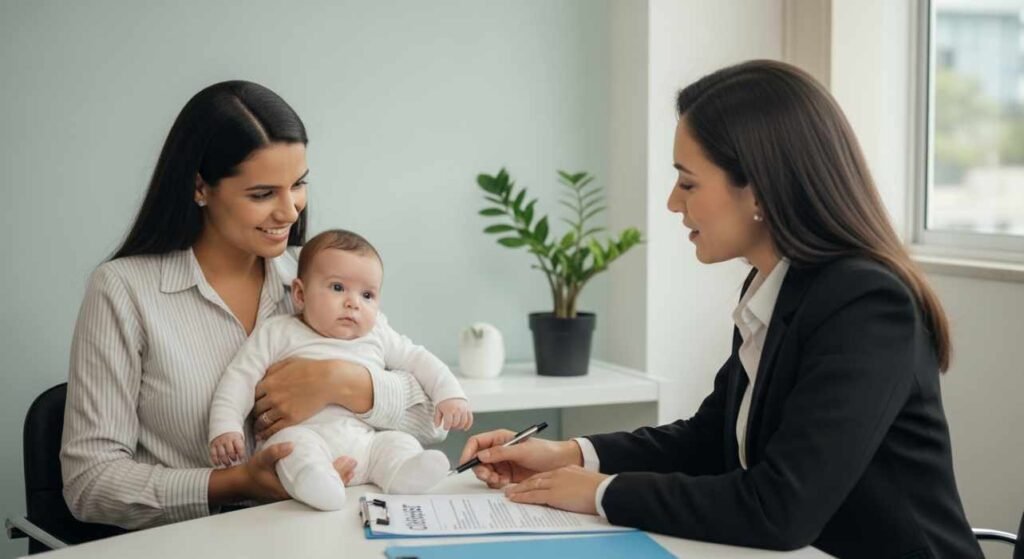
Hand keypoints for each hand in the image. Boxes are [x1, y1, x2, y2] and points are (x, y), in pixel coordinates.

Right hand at [209, 432, 245, 467]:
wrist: (222, 428)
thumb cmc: (233, 438)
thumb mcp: (239, 439)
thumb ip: (240, 447)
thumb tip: (242, 459)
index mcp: (235, 438)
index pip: (240, 447)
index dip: (242, 455)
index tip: (243, 461)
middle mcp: (227, 440)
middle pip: (230, 451)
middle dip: (233, 458)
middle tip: (234, 461)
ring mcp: (219, 443)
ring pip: (222, 454)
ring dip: (225, 461)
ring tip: (228, 464)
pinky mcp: (213, 445)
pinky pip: (213, 455)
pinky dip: (216, 461)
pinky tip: (218, 464)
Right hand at [235, 443, 359, 502]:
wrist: (244, 481)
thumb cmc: (254, 471)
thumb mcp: (261, 459)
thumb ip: (275, 453)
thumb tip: (291, 446)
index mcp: (291, 490)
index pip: (319, 486)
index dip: (334, 476)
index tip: (345, 464)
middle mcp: (297, 494)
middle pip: (324, 489)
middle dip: (341, 477)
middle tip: (353, 464)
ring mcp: (298, 493)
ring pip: (322, 489)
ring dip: (336, 478)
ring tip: (351, 469)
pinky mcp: (297, 488)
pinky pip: (316, 486)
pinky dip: (328, 478)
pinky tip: (336, 471)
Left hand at [253, 358, 368, 440]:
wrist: (328, 380)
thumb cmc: (310, 368)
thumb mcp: (288, 363)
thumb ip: (272, 370)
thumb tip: (263, 376)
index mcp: (269, 382)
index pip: (253, 395)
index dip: (254, 399)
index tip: (256, 403)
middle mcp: (272, 397)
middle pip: (256, 409)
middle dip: (256, 413)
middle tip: (256, 417)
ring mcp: (281, 409)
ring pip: (262, 421)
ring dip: (258, 425)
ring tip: (258, 429)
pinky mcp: (291, 419)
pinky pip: (273, 429)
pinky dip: (266, 433)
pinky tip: (264, 436)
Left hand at [434, 398, 472, 430]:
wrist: (451, 392)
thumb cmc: (443, 402)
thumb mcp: (438, 409)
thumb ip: (437, 418)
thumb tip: (437, 426)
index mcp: (449, 409)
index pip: (448, 422)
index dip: (446, 427)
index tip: (445, 427)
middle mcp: (457, 409)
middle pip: (456, 423)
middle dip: (452, 427)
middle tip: (450, 425)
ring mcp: (464, 409)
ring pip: (463, 422)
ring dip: (459, 426)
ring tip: (455, 426)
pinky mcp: (468, 409)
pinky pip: (470, 419)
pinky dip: (468, 425)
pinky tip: (464, 428)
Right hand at [459, 429, 582, 488]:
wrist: (559, 464)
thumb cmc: (545, 451)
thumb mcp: (523, 450)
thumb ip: (501, 452)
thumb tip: (481, 455)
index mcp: (500, 438)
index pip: (476, 442)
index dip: (468, 452)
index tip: (466, 462)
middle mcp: (498, 450)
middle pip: (477, 459)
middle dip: (480, 469)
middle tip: (488, 475)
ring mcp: (502, 463)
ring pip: (484, 471)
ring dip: (488, 477)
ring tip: (499, 480)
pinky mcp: (507, 475)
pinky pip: (493, 480)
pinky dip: (495, 483)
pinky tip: (505, 483)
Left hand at [504, 466, 607, 514]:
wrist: (604, 490)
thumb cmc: (599, 488)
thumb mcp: (584, 480)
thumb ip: (574, 481)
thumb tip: (570, 489)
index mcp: (565, 470)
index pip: (544, 474)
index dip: (532, 479)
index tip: (524, 483)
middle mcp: (557, 474)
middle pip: (535, 478)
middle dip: (521, 484)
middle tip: (511, 488)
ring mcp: (555, 484)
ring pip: (531, 485)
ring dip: (518, 490)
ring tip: (508, 494)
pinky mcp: (554, 494)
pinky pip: (534, 496)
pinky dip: (522, 497)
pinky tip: (515, 499)